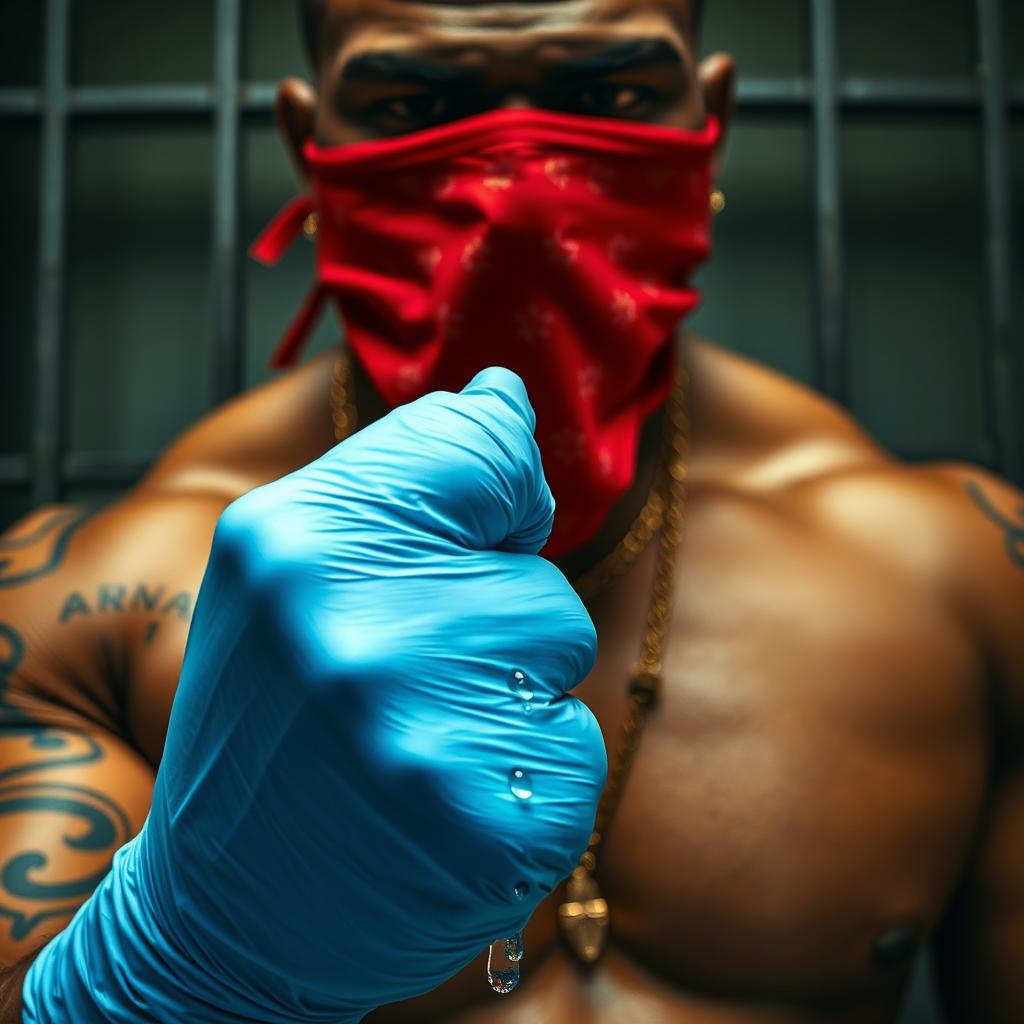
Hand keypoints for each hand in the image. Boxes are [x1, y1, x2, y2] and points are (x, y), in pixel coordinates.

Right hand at [23, 368, 605, 1022]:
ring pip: (559, 656)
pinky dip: (529, 776)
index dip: (492, 495)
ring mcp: (422, 736)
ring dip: (510, 696)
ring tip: (420, 741)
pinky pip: (573, 750)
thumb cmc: (267, 720)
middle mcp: (354, 631)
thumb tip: (504, 394)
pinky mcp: (491, 826)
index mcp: (294, 540)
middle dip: (490, 619)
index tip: (462, 538)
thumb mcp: (286, 569)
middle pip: (534, 573)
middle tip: (402, 683)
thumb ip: (402, 474)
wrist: (224, 909)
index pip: (481, 446)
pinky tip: (447, 805)